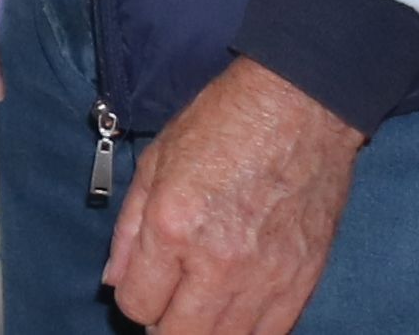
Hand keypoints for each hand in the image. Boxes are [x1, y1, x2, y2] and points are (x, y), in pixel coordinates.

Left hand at [102, 58, 365, 334]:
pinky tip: (237, 310)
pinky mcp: (303, 279)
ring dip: (205, 330)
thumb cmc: (226, 123)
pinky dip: (248, 330)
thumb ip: (129, 230)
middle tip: (169, 302)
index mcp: (173, 227)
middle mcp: (219, 261)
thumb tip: (115, 280)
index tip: (144, 283)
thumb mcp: (156, 162)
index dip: (134, 298)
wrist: (302, 105)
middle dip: (165, 325)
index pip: (137, 305)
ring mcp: (266, 275)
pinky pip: (272, 333)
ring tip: (201, 307)